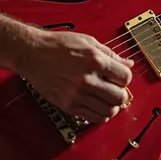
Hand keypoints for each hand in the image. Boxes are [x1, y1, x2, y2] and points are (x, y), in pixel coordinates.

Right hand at [16, 30, 133, 123]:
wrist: (32, 53)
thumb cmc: (57, 45)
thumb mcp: (88, 42)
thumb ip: (110, 54)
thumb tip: (128, 63)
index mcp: (95, 61)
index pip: (125, 77)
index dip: (125, 77)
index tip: (120, 76)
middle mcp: (87, 79)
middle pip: (119, 97)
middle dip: (121, 94)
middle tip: (116, 89)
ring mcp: (77, 95)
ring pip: (108, 111)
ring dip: (112, 106)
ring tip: (107, 99)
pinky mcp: (68, 105)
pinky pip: (93, 118)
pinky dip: (101, 114)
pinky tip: (98, 105)